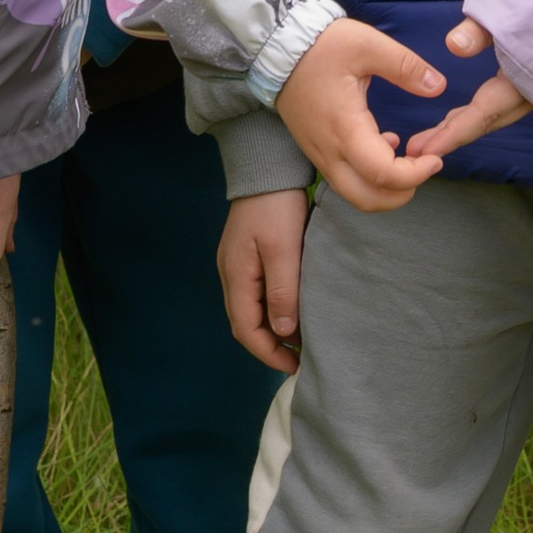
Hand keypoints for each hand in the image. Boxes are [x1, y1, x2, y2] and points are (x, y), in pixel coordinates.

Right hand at [219, 190, 308, 372]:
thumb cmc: (275, 206)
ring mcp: (237, 264)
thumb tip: (282, 331)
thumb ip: (282, 291)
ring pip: (252, 309)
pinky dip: (274, 308)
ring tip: (301, 337)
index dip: (269, 354)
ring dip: (273, 327)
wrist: (267, 166)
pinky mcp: (248, 254)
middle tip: (300, 357)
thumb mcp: (282, 250)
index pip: (245, 330)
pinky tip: (294, 307)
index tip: (295, 366)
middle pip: (246, 323)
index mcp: (236, 276)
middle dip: (271, 346)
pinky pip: (257, 292)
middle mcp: (231, 274)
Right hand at [274, 15, 443, 211]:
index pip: (383, 175)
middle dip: (401, 195)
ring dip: (384, 188)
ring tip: (406, 158)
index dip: (416, 175)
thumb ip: (405, 66)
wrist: (277, 45)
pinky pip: (343, 177)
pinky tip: (383, 142)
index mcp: (345, 130)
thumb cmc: (322, 45)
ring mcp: (319, 153)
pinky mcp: (315, 148)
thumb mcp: (368, 44)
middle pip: (367, 199)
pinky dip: (368, 175)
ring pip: (353, 192)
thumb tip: (438, 86)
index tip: (435, 159)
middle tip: (423, 168)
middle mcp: (329, 151)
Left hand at [394, 16, 532, 166]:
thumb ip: (482, 28)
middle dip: (454, 134)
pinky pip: (507, 104)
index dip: (454, 134)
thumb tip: (453, 46)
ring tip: (435, 135)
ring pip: (499, 113)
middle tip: (418, 146)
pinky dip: (482, 112)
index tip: (424, 151)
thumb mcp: (513, 4)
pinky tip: (465, 113)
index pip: (485, 112)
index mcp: (530, 75)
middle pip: (491, 118)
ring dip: (467, 124)